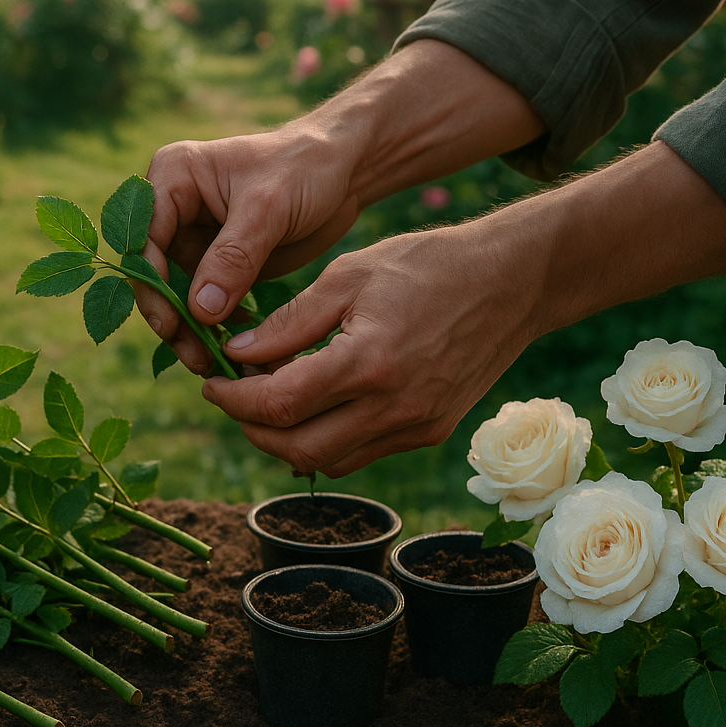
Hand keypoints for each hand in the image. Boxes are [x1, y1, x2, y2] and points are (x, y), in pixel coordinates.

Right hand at [137, 127, 361, 375]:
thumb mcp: (268, 208)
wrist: (343, 169)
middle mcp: (172, 207)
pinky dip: (211, 327)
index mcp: (172, 177)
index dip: (152, 284)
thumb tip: (198, 311)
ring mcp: (192, 236)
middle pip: (152, 272)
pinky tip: (226, 352)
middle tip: (192, 355)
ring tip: (208, 363)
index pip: (144, 239)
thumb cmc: (305, 168)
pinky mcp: (216, 261)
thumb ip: (232, 258)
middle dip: (168, 315)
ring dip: (187, 329)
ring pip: (174, 293)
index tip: (171, 324)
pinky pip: (202, 301)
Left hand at [203, 224, 540, 475]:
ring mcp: (416, 426)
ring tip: (266, 399)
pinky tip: (311, 405)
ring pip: (328, 461)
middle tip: (231, 396)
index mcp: (367, 363)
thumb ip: (287, 322)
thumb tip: (235, 354)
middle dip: (252, 429)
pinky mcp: (430, 431)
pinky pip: (361, 453)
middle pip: (297, 450)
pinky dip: (325, 439)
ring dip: (285, 440)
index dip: (234, 400)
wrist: (513, 281)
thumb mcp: (347, 276)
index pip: (278, 405)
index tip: (212, 382)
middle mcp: (393, 407)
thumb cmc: (427, 264)